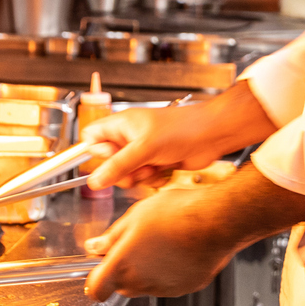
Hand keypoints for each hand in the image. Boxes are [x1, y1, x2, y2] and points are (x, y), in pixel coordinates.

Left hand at [82, 185, 240, 299]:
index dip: (94, 282)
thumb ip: (112, 237)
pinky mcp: (185, 287)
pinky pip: (168, 284)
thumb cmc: (178, 214)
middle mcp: (141, 282)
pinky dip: (167, 273)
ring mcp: (164, 287)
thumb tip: (96, 246)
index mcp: (123, 264)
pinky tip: (175, 251)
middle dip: (121, 271)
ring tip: (158, 243)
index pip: (96, 289)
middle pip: (121, 286)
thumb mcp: (136, 216)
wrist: (215, 221)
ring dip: (145, 271)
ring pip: (145, 285)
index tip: (97, 273)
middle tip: (132, 246)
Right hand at [85, 80, 277, 192]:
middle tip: (138, 166)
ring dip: (140, 177)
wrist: (211, 137)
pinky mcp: (156, 163)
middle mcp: (130, 137)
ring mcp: (143, 152)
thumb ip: (118, 166)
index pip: (92, 138)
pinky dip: (154, 179)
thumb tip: (94, 181)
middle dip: (123, 171)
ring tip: (155, 166)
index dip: (97, 152)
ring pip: (127, 175)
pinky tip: (165, 170)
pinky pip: (144, 180)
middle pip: (109, 163)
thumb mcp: (145, 148)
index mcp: (122, 125)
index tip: (110, 159)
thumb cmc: (182, 128)